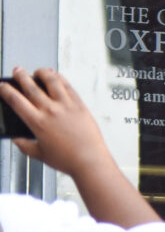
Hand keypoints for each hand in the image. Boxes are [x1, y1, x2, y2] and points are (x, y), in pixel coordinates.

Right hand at [0, 67, 156, 225]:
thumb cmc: (67, 159)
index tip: (2, 86)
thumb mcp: (40, 154)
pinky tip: (56, 77)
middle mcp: (50, 110)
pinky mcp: (79, 104)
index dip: (6, 91)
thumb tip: (17, 140)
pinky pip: (68, 86)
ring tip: (37, 71)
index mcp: (37, 123)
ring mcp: (66, 105)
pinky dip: (60, 78)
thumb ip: (25, 145)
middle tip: (17, 71)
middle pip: (31, 86)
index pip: (16, 101)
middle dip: (21, 76)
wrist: (89, 160)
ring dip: (42, 72)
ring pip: (51, 81)